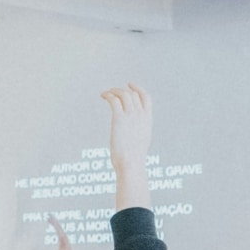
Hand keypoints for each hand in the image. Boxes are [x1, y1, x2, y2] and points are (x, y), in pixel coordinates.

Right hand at [50, 217, 77, 249]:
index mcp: (63, 237)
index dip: (54, 222)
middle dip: (53, 221)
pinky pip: (58, 232)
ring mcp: (63, 238)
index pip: (58, 227)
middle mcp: (64, 236)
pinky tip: (54, 227)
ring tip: (49, 219)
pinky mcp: (63, 241)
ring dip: (54, 223)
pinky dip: (55, 228)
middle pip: (58, 226)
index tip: (50, 217)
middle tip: (48, 215)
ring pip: (58, 228)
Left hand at [100, 84, 151, 209]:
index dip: (138, 88)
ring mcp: (131, 115)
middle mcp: (140, 115)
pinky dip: (108, 95)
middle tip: (111, 92)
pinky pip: (113, 100)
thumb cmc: (133, 160)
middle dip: (121, 90)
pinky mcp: (119, 118)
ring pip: (123, 94)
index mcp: (147, 120)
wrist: (131, 164)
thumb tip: (131, 138)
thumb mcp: (139, 144)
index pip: (146, 97)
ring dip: (113, 91)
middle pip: (132, 94)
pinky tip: (102, 96)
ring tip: (105, 93)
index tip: (130, 85)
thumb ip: (137, 136)